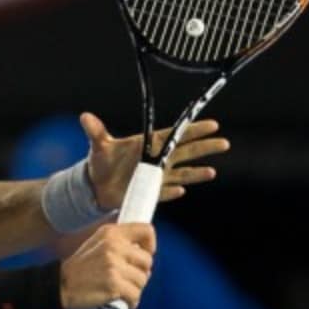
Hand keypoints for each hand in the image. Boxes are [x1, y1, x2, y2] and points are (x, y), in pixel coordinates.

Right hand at [59, 222, 155, 308]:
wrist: (61, 286)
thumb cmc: (81, 268)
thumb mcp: (98, 244)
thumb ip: (119, 242)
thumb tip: (144, 249)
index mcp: (111, 233)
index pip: (146, 230)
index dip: (150, 245)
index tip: (142, 256)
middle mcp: (114, 246)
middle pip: (147, 261)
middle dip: (140, 273)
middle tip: (124, 279)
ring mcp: (114, 265)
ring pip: (142, 280)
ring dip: (133, 289)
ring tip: (118, 290)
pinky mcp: (114, 285)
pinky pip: (135, 296)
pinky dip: (130, 302)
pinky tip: (118, 301)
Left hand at [80, 112, 229, 208]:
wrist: (95, 186)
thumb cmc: (100, 161)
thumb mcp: (98, 145)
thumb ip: (95, 131)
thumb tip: (84, 116)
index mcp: (148, 144)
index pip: (175, 135)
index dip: (193, 129)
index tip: (212, 124)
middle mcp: (156, 159)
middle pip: (186, 151)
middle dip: (205, 147)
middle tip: (224, 142)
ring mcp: (155, 176)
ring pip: (182, 172)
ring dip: (197, 172)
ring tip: (212, 171)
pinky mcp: (150, 192)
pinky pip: (166, 191)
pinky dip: (173, 191)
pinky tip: (183, 190)